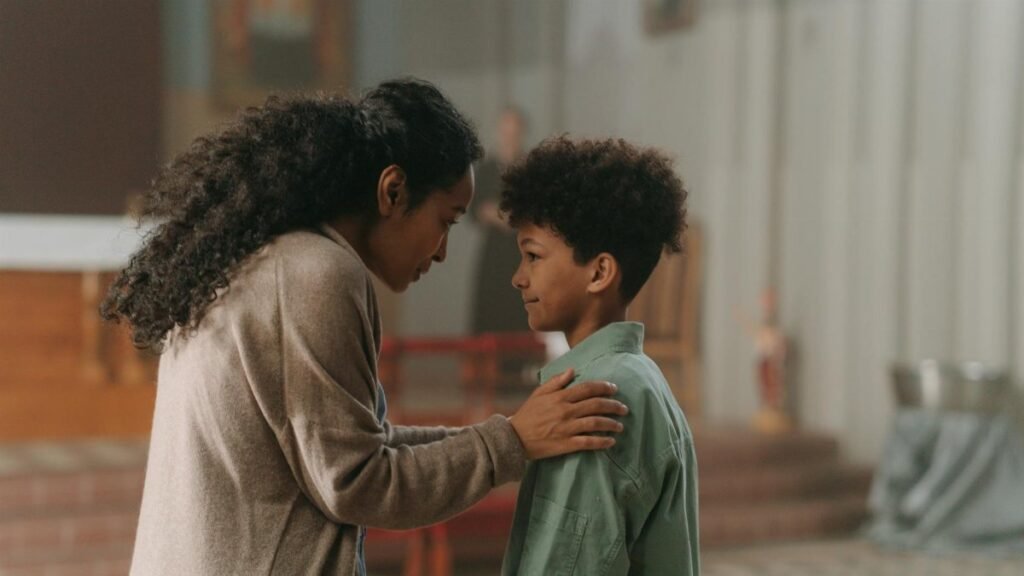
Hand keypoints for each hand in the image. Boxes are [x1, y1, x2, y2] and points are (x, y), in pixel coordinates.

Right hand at [508, 368, 627, 459]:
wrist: (514, 438)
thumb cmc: (527, 414)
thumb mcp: (539, 393)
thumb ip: (556, 381)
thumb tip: (572, 370)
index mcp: (559, 397)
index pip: (587, 388)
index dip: (603, 387)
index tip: (614, 388)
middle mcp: (565, 411)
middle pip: (596, 405)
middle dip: (613, 405)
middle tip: (624, 408)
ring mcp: (566, 428)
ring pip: (595, 423)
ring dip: (611, 423)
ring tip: (620, 426)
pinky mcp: (565, 444)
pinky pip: (588, 442)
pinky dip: (602, 442)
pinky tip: (611, 442)